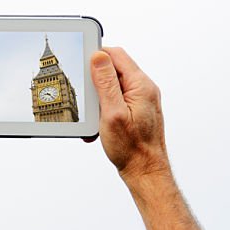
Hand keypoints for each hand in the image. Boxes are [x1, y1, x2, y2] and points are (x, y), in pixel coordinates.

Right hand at [90, 47, 207, 229]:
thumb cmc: (132, 149)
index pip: (116, 55)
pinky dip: (105, 106)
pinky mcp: (138, 109)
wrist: (146, 174)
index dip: (97, 55)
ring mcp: (142, 99)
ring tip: (94, 116)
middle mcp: (144, 89)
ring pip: (113, 84)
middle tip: (87, 98)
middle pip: (114, 68)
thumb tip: (98, 55)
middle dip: (96, 81)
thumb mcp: (112, 113)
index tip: (82, 65)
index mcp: (141, 86)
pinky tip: (100, 123)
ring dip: (99, 97)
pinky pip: (117, 98)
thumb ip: (106, 82)